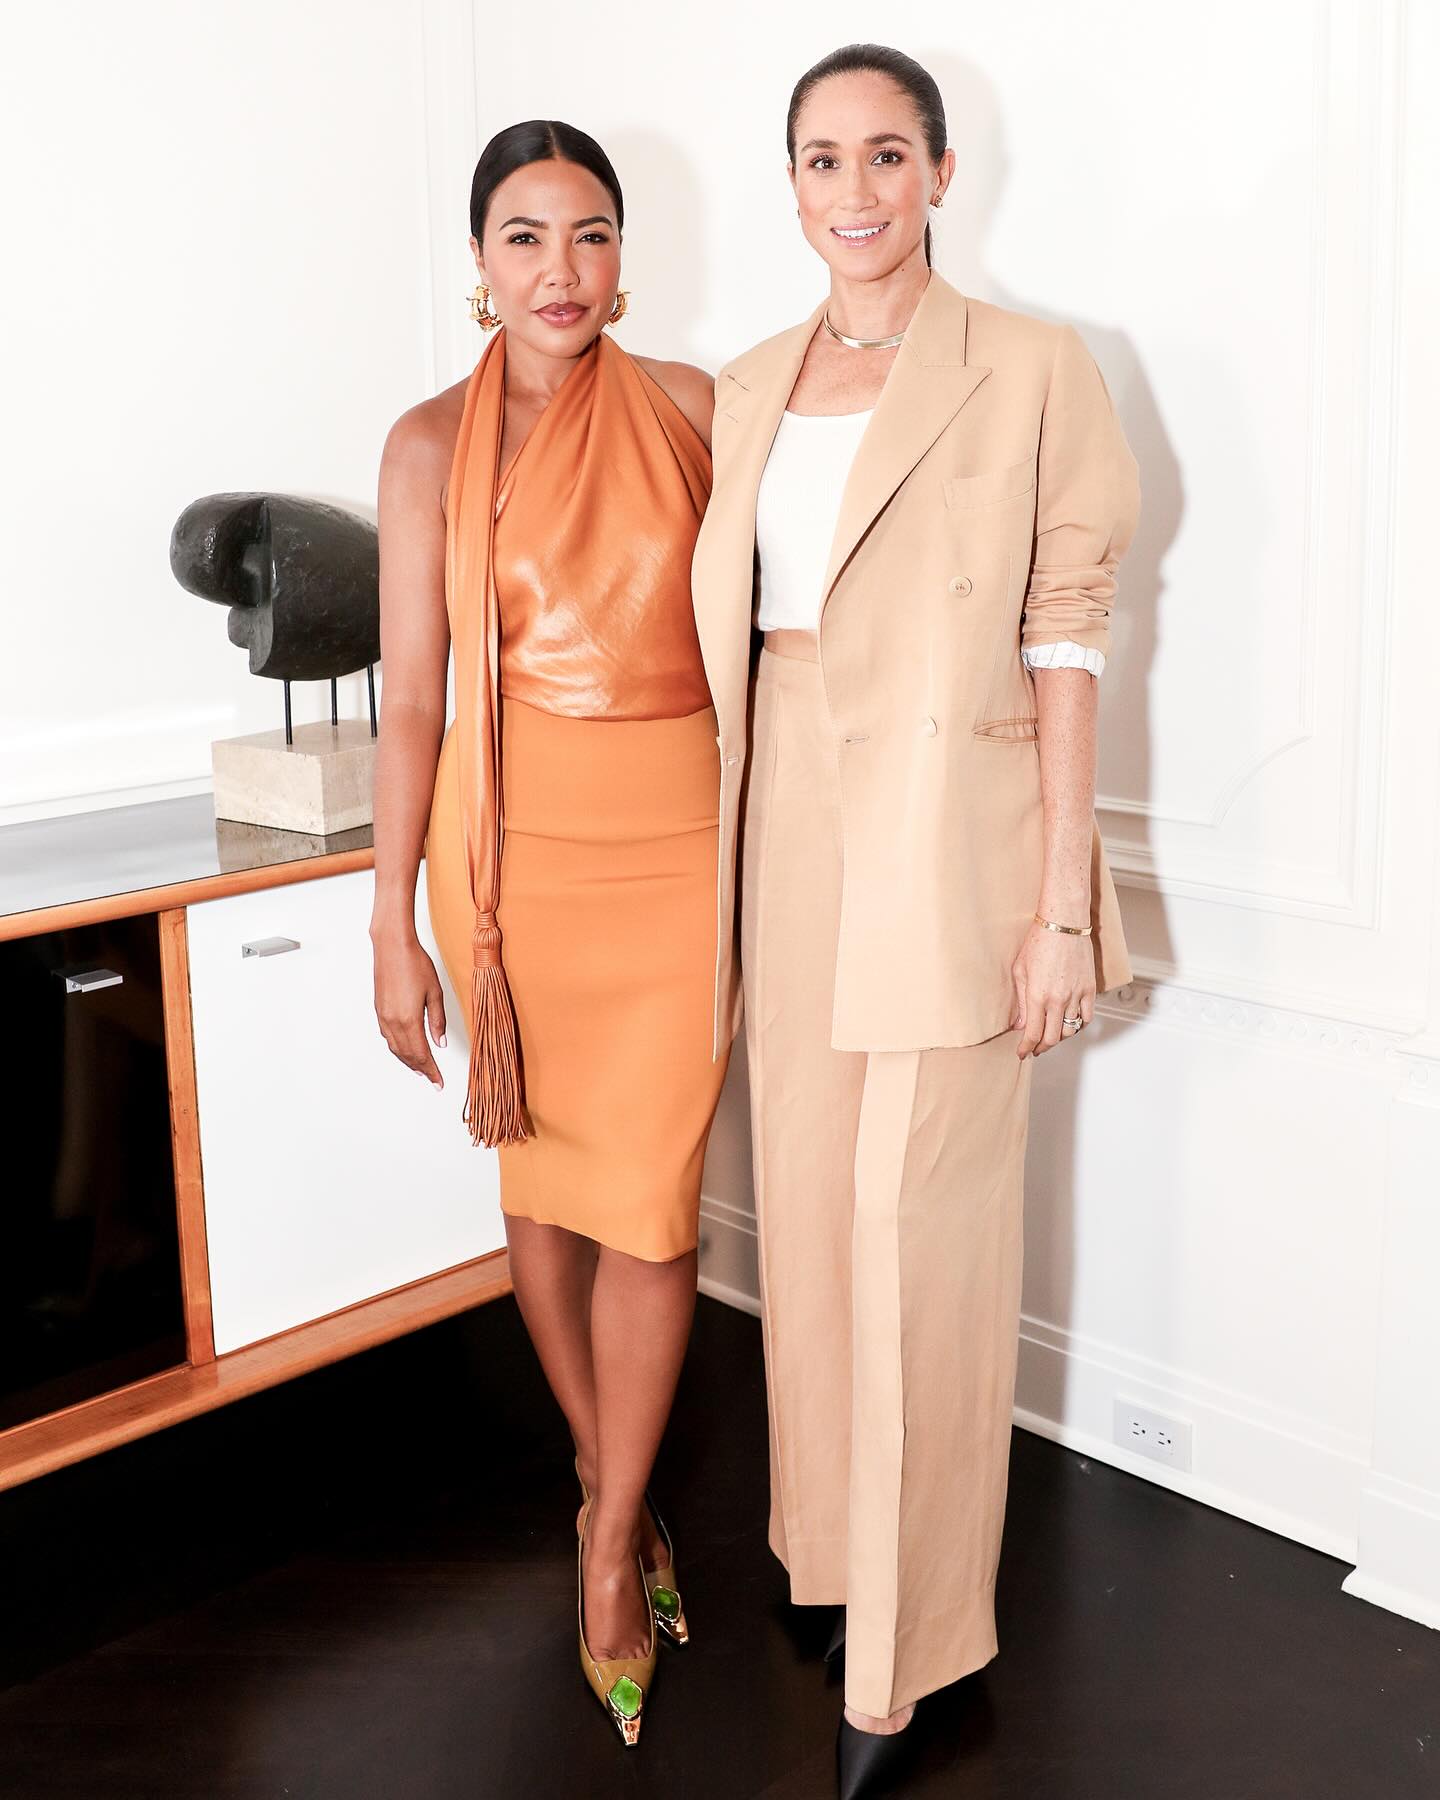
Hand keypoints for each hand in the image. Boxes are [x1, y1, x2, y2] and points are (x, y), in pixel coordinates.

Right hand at [371, 925, 446, 1087]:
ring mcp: (383, 1017)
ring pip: (396, 1048)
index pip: (421, 1055)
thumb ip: (437, 1021)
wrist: (392, 946)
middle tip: (433, 1080)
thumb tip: (439, 1043)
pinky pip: (388, 1037)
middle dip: (421, 1069)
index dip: (431, 1071)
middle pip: (407, 1055)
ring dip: (408, 1061)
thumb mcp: (435, 992)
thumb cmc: (415, 964)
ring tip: (420, 1069)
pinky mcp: (379, 1010)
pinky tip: (405, 1048)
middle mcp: (393, 1022)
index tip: (438, 1083)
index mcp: (409, 1020)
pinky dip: (398, 1048)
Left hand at [1010, 920, 1094, 1057]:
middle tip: (1035, 1048)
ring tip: (1050, 1036)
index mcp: (1037, 996)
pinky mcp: (1089, 989)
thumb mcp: (1020, 971)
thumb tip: (1020, 1023)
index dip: (1026, 1048)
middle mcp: (1058, 999)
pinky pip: (1086, 1017)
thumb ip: (1021, 1001)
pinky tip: (1070, 1024)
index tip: (1023, 1053)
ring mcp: (1076, 995)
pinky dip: (1078, 1025)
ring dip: (1059, 1037)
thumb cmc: (1039, 941)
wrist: (1064, 923)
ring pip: (1070, 1030)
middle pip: (1052, 1037)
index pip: (1032, 1033)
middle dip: (1041, 1047)